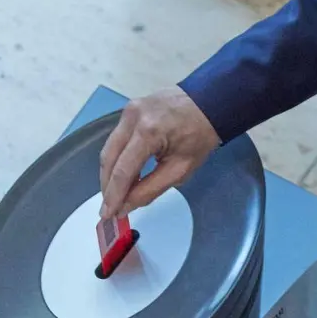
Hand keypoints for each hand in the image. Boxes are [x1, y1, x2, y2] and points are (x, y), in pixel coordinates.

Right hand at [99, 87, 220, 219]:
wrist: (209, 102)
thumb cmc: (200, 137)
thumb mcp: (180, 170)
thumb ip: (149, 190)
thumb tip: (125, 206)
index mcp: (148, 132)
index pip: (123, 170)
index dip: (113, 196)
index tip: (107, 215)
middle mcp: (132, 118)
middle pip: (109, 158)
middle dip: (107, 186)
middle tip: (108, 208)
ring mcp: (128, 110)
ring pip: (109, 148)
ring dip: (110, 173)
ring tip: (114, 194)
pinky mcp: (128, 109)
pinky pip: (116, 139)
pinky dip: (117, 158)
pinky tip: (122, 174)